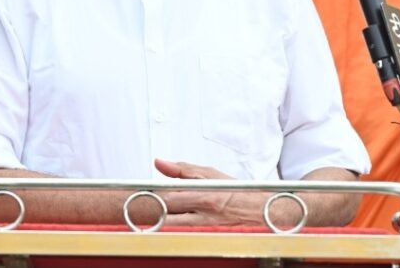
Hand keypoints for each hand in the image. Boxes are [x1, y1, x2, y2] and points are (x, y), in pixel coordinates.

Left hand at [153, 158, 286, 226]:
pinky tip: (166, 223)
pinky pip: (182, 234)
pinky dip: (171, 229)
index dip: (152, 196)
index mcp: (203, 195)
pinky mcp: (204, 236)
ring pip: (172, 228)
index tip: (142, 192)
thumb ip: (183, 169)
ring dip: (160, 221)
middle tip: (142, 204)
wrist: (257, 209)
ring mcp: (203, 228)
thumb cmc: (234, 190)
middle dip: (153, 210)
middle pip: (168, 216)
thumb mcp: (210, 173)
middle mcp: (203, 215)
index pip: (169, 198)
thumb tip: (160, 163)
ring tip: (152, 213)